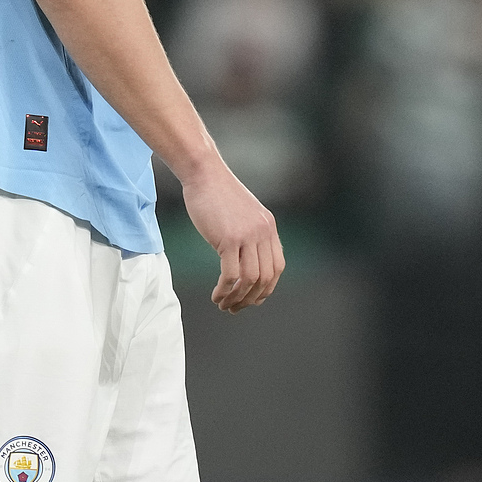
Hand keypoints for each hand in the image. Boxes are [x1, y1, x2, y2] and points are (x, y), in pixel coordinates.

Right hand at [181, 159, 284, 312]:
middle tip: (234, 308)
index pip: (277, 267)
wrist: (204, 173)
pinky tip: (216, 294)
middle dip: (251, 299)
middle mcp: (263, 232)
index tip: (252, 299)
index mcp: (268, 227)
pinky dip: (225, 290)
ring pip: (250, 280)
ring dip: (237, 298)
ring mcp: (247, 235)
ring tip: (223, 304)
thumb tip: (246, 260)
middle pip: (266, 277)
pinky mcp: (229, 238)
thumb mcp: (243, 214)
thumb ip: (250, 233)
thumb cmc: (217, 193)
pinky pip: (231, 274)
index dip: (266, 288)